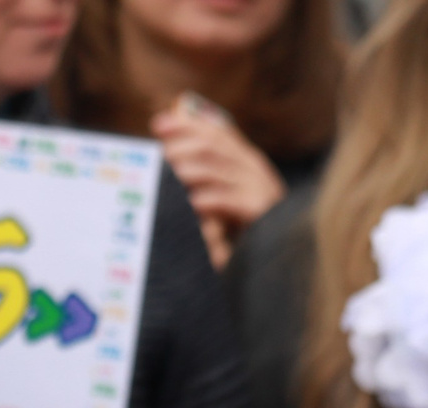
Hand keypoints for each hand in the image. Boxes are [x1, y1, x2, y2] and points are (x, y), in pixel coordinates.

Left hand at [148, 95, 286, 270]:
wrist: (270, 263)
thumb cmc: (237, 234)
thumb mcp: (217, 199)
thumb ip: (201, 176)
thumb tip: (167, 153)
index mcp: (246, 161)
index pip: (216, 132)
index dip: (187, 125)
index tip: (157, 124)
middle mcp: (255, 169)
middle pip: (214, 146)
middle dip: (182, 145)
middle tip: (158, 153)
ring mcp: (261, 188)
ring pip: (217, 169)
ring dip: (187, 169)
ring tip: (164, 175)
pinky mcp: (261, 212)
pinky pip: (229, 200)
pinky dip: (206, 199)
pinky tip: (187, 202)